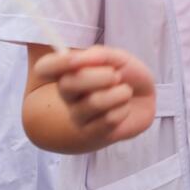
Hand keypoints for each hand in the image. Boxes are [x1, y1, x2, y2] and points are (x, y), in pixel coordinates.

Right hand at [35, 46, 155, 146]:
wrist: (144, 100)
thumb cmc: (126, 76)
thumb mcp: (118, 58)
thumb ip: (99, 55)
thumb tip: (80, 58)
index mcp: (69, 72)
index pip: (45, 68)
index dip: (57, 63)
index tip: (76, 59)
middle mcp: (68, 96)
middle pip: (68, 85)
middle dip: (99, 76)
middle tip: (116, 76)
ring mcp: (78, 116)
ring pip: (93, 103)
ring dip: (119, 93)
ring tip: (125, 92)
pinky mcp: (93, 134)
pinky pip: (108, 120)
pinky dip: (123, 109)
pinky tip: (124, 108)